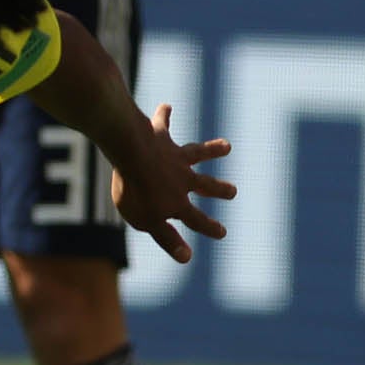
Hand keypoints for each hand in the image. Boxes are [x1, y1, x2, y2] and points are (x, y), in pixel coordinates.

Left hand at [110, 104, 235, 263]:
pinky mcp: (158, 136)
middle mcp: (181, 178)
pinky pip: (161, 125)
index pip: (196, 219)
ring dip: (211, 150)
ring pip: (196, 153)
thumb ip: (166, 238)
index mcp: (177, 201)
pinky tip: (166, 106)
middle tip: (233, 191)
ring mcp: (173, 156)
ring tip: (227, 146)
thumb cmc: (135, 191)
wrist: (131, 154)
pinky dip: (163, 116)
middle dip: (218, 189)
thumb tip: (186, 257)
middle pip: (204, 185)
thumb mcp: (148, 221)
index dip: (208, 227)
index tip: (222, 232)